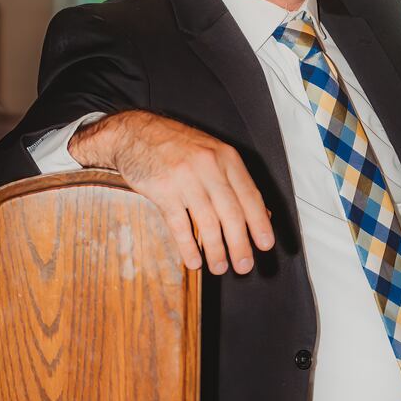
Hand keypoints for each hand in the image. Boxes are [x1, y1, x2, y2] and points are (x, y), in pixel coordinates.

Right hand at [68, 110, 274, 273]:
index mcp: (226, 158)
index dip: (259, 223)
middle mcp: (209, 166)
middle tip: (244, 265)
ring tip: (220, 267)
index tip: (265, 244)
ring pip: (208, 222)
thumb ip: (236, 181)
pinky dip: (188, 246)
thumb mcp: (212, 154)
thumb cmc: (176, 146)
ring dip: (216, 250)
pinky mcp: (163, 190)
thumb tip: (262, 214)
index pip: (250, 196)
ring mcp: (185, 178)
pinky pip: (179, 224)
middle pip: (231, 213)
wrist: (136, 133)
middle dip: (240, 244)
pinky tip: (194, 261)